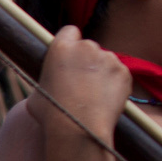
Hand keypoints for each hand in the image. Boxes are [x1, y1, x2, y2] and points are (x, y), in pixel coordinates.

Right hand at [30, 25, 131, 146]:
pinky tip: (106, 99)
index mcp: (61, 48)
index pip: (69, 31)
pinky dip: (114, 83)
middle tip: (81, 81)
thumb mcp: (37, 92)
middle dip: (86, 60)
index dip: (69, 43)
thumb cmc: (51, 114)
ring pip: (105, 60)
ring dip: (101, 71)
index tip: (69, 56)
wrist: (79, 129)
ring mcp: (108, 58)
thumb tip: (51, 83)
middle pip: (88, 46)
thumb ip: (47, 78)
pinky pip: (119, 73)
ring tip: (93, 95)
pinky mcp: (124, 72)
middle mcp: (86, 47)